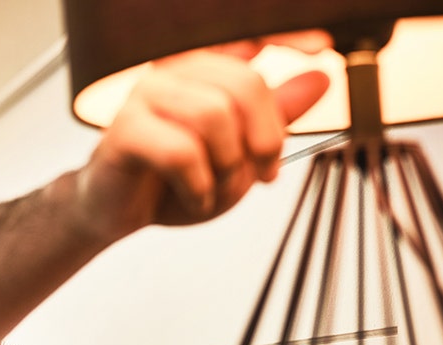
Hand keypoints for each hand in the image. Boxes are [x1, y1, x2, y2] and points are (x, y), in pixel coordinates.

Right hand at [71, 31, 331, 238]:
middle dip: (264, 141)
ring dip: (227, 169)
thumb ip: (275, 117)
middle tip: (261, 174)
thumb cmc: (172, 180)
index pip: (248, 35)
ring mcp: (146, 96)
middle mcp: (173, 72)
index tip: (321, 47)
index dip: (287, 35)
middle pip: (244, 85)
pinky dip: (199, 186)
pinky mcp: (126, 130)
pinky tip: (194, 197)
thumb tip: (318, 80)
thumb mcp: (239, 152)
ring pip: (214, 117)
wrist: (120, 211)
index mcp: (202, 69)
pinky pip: (182, 151)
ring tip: (216, 189)